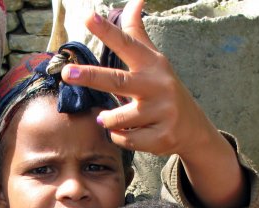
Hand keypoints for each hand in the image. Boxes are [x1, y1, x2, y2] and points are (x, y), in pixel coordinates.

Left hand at [59, 0, 204, 158]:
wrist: (193, 128)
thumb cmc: (163, 90)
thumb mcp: (154, 60)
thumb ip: (137, 33)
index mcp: (152, 64)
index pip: (126, 44)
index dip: (107, 31)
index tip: (88, 17)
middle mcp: (158, 86)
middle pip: (117, 81)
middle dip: (90, 77)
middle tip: (66, 73)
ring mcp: (162, 112)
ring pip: (117, 120)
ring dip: (108, 121)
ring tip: (112, 119)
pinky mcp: (162, 137)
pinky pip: (125, 140)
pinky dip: (120, 138)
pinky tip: (130, 132)